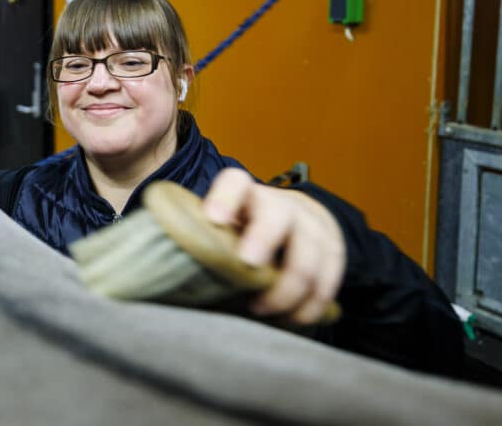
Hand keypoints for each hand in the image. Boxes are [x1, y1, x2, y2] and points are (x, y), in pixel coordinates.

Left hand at [202, 168, 345, 324]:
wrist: (295, 220)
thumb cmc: (244, 231)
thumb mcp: (222, 227)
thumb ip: (202, 239)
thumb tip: (167, 269)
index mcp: (245, 195)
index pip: (235, 183)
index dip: (225, 198)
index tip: (214, 219)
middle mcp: (280, 205)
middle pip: (277, 215)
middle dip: (264, 238)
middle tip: (247, 265)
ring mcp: (311, 226)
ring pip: (309, 254)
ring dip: (287, 289)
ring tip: (261, 309)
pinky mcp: (333, 250)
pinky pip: (329, 279)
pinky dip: (312, 304)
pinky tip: (293, 319)